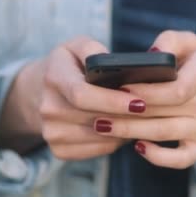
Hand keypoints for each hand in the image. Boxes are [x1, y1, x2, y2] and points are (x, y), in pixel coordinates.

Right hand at [0, 37, 148, 159]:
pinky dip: (116, 142)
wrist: (41, 91)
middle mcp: (48, 108)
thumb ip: (92, 49)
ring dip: (125, 130)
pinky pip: (97, 150)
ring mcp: (51, 132)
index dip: (113, 101)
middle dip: (126, 117)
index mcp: (53, 77)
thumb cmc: (71, 65)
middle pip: (94, 118)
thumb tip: (110, 62)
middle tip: (153, 113)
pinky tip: (127, 129)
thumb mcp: (78, 46)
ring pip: (99, 138)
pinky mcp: (59, 150)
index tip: (140, 102)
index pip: (82, 94)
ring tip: (144, 119)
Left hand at [92, 31, 195, 168]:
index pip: (175, 89)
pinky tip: (136, 147)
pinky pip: (179, 159)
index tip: (118, 88)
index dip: (145, 91)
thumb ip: (171, 40)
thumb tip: (152, 52)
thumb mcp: (191, 44)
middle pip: (163, 111)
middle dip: (126, 111)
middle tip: (96, 108)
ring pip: (163, 133)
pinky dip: (157, 157)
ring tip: (102, 125)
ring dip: (130, 131)